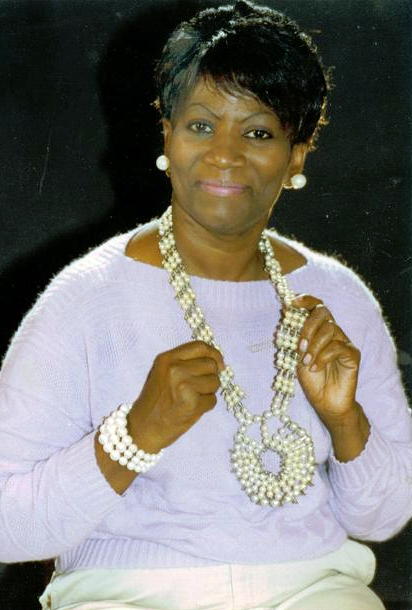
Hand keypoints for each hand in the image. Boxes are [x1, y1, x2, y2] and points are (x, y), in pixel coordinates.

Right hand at [127, 341, 224, 453]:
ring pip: (215, 382)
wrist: (143, 428)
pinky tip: (191, 410)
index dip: (214, 354)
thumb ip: (184, 363)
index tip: (220, 364)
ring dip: (208, 392)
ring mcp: (183, 385)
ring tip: (192, 399)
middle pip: (211, 365)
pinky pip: (213, 400)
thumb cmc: (155, 401)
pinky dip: (206, 407)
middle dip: (211, 376)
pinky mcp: (191, 403)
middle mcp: (175, 369)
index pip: (199, 346)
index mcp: (167, 358)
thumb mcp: (163, 373)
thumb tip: (215, 361)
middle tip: (198, 388)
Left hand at [293, 294, 360, 427]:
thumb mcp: (297, 356)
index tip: (291, 303)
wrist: (326, 403)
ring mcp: (344, 342)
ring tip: (306, 361)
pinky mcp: (353, 355)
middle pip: (323, 313)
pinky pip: (338, 347)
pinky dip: (323, 356)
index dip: (305, 300)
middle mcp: (333, 332)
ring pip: (330, 329)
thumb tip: (287, 316)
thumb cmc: (312, 380)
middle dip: (308, 326)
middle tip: (299, 345)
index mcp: (318, 330)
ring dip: (314, 345)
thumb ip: (295, 338)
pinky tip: (315, 368)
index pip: (316, 306)